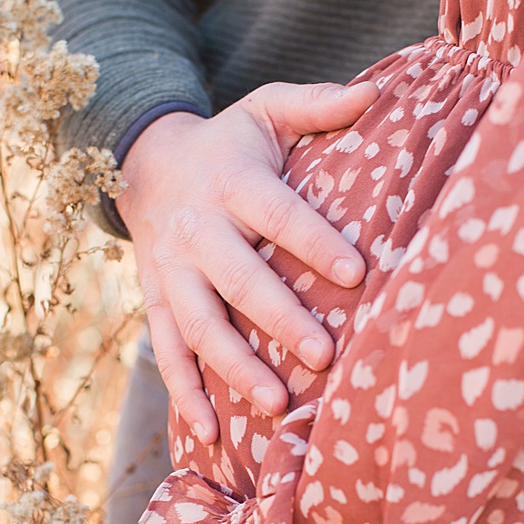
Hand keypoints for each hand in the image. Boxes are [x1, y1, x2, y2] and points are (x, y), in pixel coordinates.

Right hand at [116, 81, 378, 443]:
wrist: (145, 163)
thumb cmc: (230, 143)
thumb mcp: (266, 110)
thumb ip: (317, 104)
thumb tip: (377, 92)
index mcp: (232, 182)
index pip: (278, 215)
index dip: (315, 242)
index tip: (356, 274)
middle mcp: (197, 230)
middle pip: (238, 279)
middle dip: (279, 319)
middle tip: (325, 355)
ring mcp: (170, 271)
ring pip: (200, 325)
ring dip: (235, 368)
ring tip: (277, 405)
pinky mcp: (155, 301)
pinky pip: (166, 353)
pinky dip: (184, 394)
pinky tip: (211, 432)